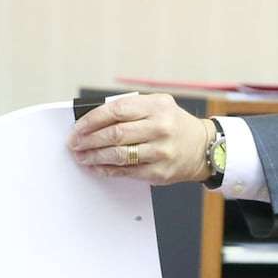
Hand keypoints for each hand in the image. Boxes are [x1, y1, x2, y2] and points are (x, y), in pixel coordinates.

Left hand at [67, 93, 213, 184]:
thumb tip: (93, 118)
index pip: (116, 110)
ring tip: (81, 156)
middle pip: (114, 134)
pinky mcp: (159, 172)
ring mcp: (160, 151)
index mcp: (157, 106)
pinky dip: (106, 170)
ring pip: (118, 155)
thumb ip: (130, 109)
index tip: (78, 127)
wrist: (202, 147)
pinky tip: (96, 167)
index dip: (92, 119)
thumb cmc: (173, 124)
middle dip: (89, 139)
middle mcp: (160, 128)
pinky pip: (125, 172)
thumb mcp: (157, 106)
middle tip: (74, 143)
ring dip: (94, 156)